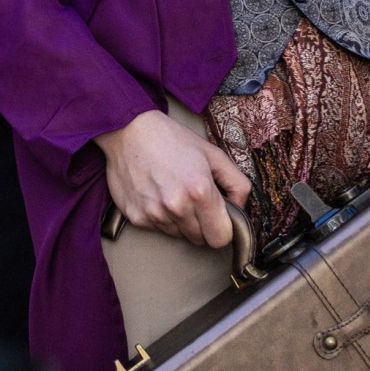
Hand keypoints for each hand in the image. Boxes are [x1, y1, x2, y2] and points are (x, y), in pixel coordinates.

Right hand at [94, 108, 250, 248]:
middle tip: (193, 200)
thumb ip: (237, 184)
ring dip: (180, 221)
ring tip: (173, 193)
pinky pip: (158, 229)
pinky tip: (156, 194)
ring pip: (179, 235)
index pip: (220, 238)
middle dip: (201, 224)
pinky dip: (161, 217)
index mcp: (200, 191)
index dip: (222, 229)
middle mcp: (177, 207)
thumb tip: (240, 209)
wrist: (129, 131)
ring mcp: (154, 214)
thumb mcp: (213, 154)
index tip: (217, 218)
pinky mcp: (137, 218)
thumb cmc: (172, 140)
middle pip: (200, 239)